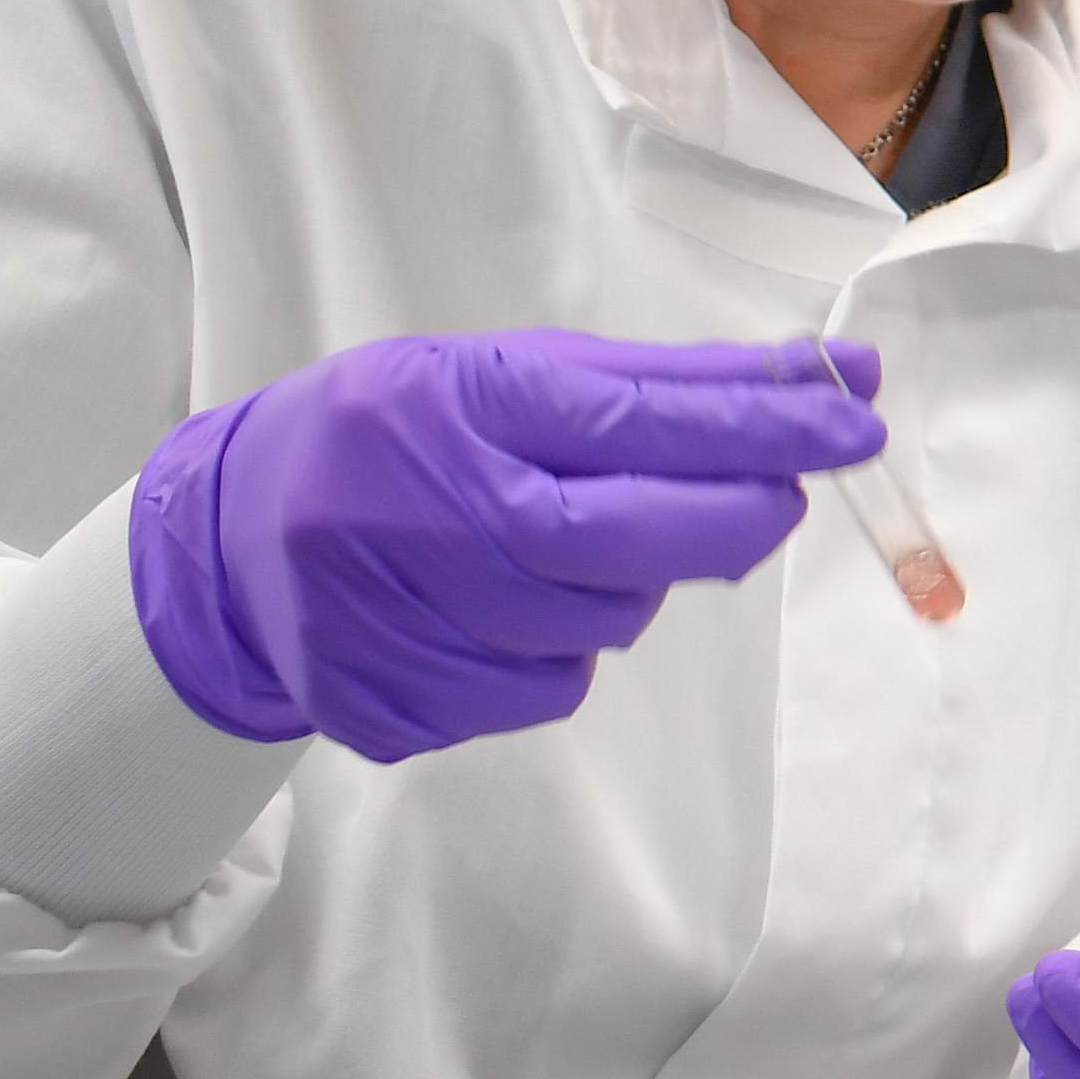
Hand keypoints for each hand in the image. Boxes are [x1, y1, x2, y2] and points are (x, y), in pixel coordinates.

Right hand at [129, 332, 890, 760]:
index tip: (856, 419)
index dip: (759, 427)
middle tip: (778, 498)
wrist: (224, 542)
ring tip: (564, 541)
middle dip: (732, 519)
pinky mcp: (397, 703)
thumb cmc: (394, 437)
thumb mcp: (502, 376)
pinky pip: (543, 687)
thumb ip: (661, 384)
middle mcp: (426, 515)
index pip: (633, 422)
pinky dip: (557, 650)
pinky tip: (503, 607)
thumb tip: (823, 378)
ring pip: (599, 624)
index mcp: (454, 409)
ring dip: (626, 588)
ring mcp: (404, 620)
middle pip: (629, 541)